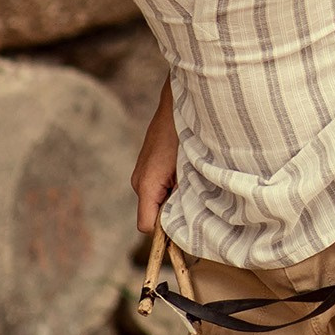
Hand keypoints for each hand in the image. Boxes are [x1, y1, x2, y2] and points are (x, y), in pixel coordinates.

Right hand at [131, 99, 178, 235]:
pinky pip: (158, 188)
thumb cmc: (185, 135)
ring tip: (191, 179)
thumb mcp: (189, 170)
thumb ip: (184, 198)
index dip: (166, 231)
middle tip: (195, 196)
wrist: (177, 104)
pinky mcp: (146, 167)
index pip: (147, 226)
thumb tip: (188, 220)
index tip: (187, 222)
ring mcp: (141, 174)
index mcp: (146, 185)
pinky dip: (171, 186)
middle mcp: (139, 182)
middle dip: (173, 212)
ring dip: (174, 197)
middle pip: (153, 215)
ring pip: (157, 201)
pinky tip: (184, 171)